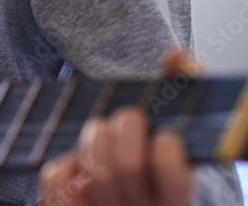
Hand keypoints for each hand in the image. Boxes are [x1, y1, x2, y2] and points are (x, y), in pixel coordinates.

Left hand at [38, 50, 198, 205]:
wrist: (143, 198)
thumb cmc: (169, 157)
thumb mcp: (188, 131)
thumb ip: (187, 88)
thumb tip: (175, 56)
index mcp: (183, 196)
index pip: (175, 180)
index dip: (167, 152)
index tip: (165, 136)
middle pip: (126, 167)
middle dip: (124, 128)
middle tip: (129, 118)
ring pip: (93, 171)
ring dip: (94, 138)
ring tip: (104, 131)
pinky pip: (58, 181)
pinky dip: (63, 163)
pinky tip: (78, 160)